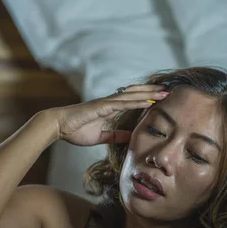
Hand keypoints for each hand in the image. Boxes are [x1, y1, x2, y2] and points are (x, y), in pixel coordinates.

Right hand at [45, 84, 167, 145]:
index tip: (161, 98)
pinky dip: (136, 101)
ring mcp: (106, 103)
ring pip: (132, 95)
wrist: (57, 126)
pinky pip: (122, 103)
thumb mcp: (100, 137)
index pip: (132, 101)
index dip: (147, 98)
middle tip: (169, 90)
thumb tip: (129, 136)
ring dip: (149, 94)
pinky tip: (147, 101)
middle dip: (152, 92)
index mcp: (109, 109)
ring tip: (164, 92)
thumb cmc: (75, 130)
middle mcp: (109, 102)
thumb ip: (115, 135)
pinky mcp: (101, 106)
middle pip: (135, 94)